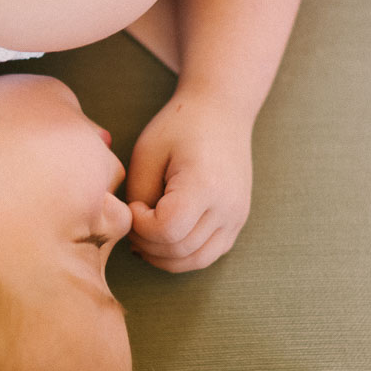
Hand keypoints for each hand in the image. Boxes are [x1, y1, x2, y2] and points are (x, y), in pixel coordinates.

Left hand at [125, 93, 252, 271]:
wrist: (221, 110)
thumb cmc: (180, 125)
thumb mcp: (148, 153)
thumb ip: (138, 196)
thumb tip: (137, 232)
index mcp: (205, 185)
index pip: (167, 230)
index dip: (140, 226)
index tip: (133, 205)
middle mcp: (228, 207)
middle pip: (180, 250)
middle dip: (147, 243)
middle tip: (134, 220)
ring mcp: (237, 217)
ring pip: (195, 260)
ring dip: (163, 255)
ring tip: (146, 235)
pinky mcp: (237, 222)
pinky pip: (207, 254)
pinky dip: (182, 255)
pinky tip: (164, 238)